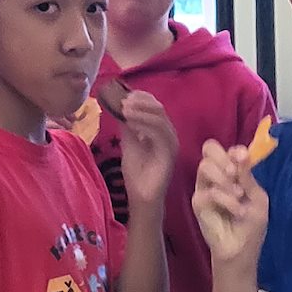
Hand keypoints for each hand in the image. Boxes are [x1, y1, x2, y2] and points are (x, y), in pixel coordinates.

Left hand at [116, 89, 178, 215]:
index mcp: (161, 130)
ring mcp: (171, 143)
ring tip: (124, 109)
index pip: (154, 106)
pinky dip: (143, 124)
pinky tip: (129, 122)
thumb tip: (120, 106)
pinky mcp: (170, 152)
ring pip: (159, 118)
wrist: (142, 196)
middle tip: (123, 101)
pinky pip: (159, 132)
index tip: (123, 94)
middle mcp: (169, 134)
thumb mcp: (129, 142)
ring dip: (140, 111)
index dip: (140, 97)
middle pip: (158, 108)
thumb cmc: (137, 172)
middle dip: (140, 101)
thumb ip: (128, 125)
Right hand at [191, 139, 268, 267]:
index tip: (243, 158)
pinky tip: (237, 211)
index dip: (234, 150)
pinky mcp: (198, 203)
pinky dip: (226, 199)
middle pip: (209, 149)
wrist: (241, 250)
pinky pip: (208, 192)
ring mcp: (205, 188)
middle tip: (234, 173)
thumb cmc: (251, 225)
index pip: (226, 149)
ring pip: (205, 167)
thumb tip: (241, 153)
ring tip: (238, 196)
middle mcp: (216, 176)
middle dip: (224, 159)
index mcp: (232, 172)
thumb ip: (248, 177)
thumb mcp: (257, 198)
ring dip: (224, 179)